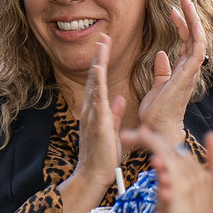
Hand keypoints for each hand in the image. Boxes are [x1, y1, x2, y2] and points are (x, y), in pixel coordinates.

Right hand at [60, 34, 126, 212]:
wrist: (94, 176)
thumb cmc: (102, 156)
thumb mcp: (111, 130)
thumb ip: (115, 113)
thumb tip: (120, 99)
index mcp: (97, 110)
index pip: (100, 82)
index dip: (102, 63)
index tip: (106, 47)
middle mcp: (92, 109)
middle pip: (95, 78)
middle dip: (99, 56)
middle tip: (104, 37)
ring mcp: (93, 115)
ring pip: (95, 84)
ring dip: (98, 63)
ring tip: (102, 45)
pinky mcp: (97, 123)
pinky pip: (97, 100)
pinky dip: (97, 83)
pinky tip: (97, 69)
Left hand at [135, 0, 207, 144]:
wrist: (157, 127)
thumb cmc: (157, 111)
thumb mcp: (157, 85)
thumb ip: (162, 70)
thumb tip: (161, 54)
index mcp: (183, 70)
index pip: (186, 42)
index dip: (182, 24)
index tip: (174, 10)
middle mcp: (190, 69)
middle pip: (194, 36)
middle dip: (190, 16)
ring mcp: (191, 71)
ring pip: (198, 39)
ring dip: (193, 19)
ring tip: (186, 1)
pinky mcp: (188, 74)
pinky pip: (197, 49)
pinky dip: (195, 33)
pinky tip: (190, 18)